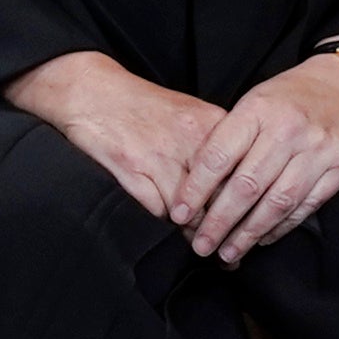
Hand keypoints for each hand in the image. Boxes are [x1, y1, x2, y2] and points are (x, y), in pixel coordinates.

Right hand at [6, 48, 229, 228]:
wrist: (90, 90)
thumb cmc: (139, 104)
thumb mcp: (189, 114)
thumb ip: (215, 145)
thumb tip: (238, 184)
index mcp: (212, 124)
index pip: (243, 175)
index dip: (247, 205)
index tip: (248, 224)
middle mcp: (191, 141)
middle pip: (221, 197)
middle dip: (224, 226)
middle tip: (230, 247)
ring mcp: (161, 157)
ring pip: (191, 211)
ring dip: (196, 232)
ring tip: (201, 245)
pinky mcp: (132, 170)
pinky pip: (159, 210)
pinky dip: (165, 222)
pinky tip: (168, 226)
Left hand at [179, 52, 338, 265]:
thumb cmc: (292, 94)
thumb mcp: (254, 100)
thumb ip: (230, 135)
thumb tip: (197, 180)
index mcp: (257, 110)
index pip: (218, 156)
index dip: (196, 189)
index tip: (179, 213)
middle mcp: (287, 131)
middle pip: (246, 185)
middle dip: (220, 221)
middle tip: (202, 245)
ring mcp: (318, 150)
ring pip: (277, 201)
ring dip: (251, 232)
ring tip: (230, 251)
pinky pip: (307, 204)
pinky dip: (283, 226)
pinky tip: (264, 237)